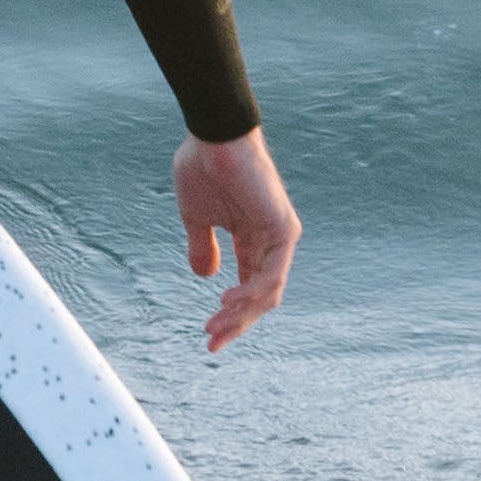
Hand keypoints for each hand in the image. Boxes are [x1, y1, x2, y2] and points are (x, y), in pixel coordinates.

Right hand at [175, 128, 299, 355]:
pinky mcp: (283, 229)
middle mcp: (270, 243)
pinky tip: (229, 301)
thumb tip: (205, 276)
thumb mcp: (197, 218)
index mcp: (251, 241)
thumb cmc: (203, 169)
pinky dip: (252, 292)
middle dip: (236, 323)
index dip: (229, 316)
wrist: (212, 138)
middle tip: (213, 342)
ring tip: (216, 323)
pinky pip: (272, 273)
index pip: (246, 289)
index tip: (207, 336)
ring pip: (267, 292)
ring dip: (241, 314)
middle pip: (259, 297)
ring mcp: (279, 237)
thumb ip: (202, 247)